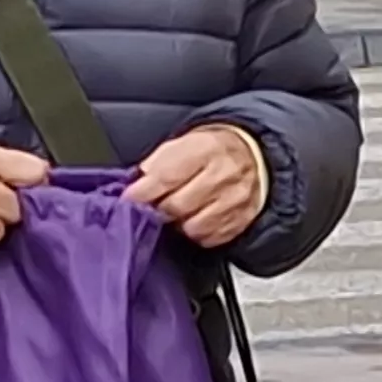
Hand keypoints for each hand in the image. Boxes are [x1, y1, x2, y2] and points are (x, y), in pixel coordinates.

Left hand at [127, 126, 269, 249]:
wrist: (252, 155)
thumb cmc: (210, 150)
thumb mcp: (183, 143)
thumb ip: (158, 163)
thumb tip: (137, 184)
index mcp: (205, 148)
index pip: (167, 176)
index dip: (142, 192)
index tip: (129, 199)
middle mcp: (224, 174)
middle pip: (178, 206)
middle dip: (159, 210)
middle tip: (152, 208)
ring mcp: (235, 200)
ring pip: (194, 227)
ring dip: (178, 224)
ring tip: (177, 213)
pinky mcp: (242, 220)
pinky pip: (210, 238)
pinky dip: (198, 233)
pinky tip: (196, 219)